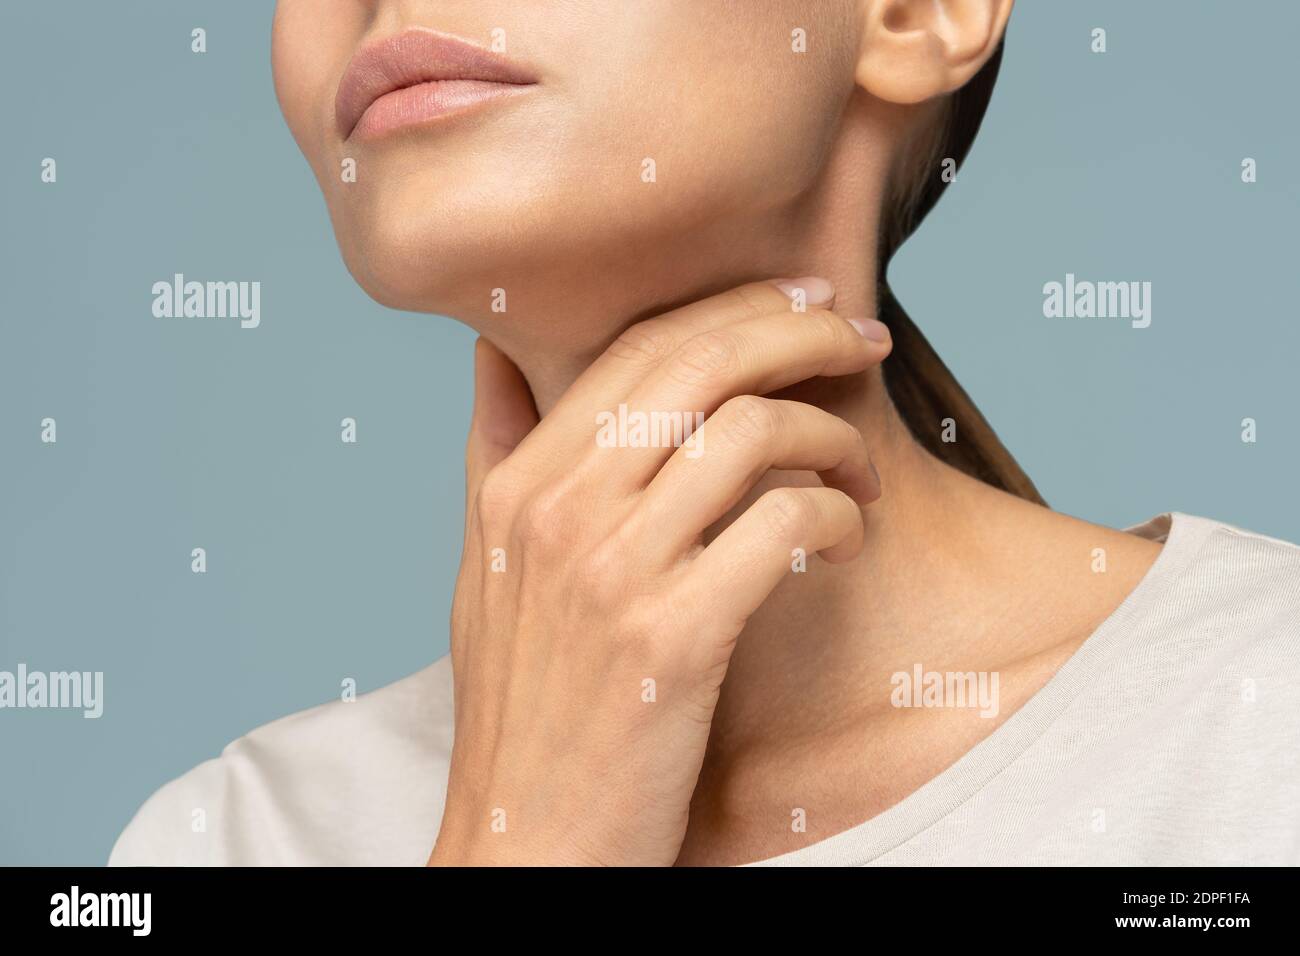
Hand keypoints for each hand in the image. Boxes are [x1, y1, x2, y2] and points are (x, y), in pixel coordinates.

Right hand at [428, 279, 889, 865]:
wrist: (527, 842)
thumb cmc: (522, 711)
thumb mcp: (483, 572)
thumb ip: (493, 456)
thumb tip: (492, 355)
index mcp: (518, 486)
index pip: (638, 345)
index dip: (736, 306)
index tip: (801, 302)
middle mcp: (558, 510)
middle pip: (700, 361)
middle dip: (798, 331)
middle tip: (859, 338)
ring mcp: (613, 571)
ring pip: (751, 432)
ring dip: (831, 436)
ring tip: (857, 475)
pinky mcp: (674, 635)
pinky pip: (782, 522)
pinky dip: (834, 514)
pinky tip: (845, 538)